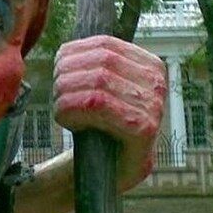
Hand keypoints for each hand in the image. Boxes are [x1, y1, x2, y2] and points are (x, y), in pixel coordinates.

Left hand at [53, 35, 166, 190]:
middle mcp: (155, 83)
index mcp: (148, 65)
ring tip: (62, 109)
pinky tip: (69, 122)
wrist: (112, 169)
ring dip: (67, 96)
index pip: (104, 43)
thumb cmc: (99, 124)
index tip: (59, 70)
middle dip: (67, 76)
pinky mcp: (143, 129)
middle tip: (57, 94)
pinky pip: (98, 106)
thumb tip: (64, 51)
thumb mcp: (98, 86)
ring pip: (97, 84)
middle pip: (99, 63)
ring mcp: (153, 106)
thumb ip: (89, 63)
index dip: (73, 54)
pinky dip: (74, 111)